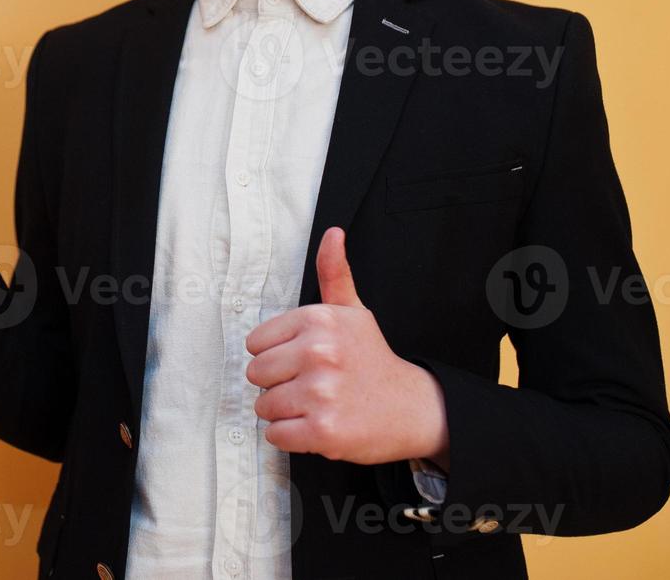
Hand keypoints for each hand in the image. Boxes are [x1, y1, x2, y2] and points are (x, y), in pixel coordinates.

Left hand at [245, 227, 449, 466]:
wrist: (414, 408)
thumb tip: (333, 233)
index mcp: (318, 319)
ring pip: (263, 406)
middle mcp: (318, 352)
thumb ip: (334, 273)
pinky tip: (316, 426)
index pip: (255, 343)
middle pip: (255, 374)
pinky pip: (276, 435)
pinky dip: (290, 436)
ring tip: (315, 405)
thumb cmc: (372, 359)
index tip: (304, 360)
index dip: (277, 355)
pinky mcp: (323, 431)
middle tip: (310, 385)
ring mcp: (320, 393)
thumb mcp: (353, 312)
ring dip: (284, 411)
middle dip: (277, 384)